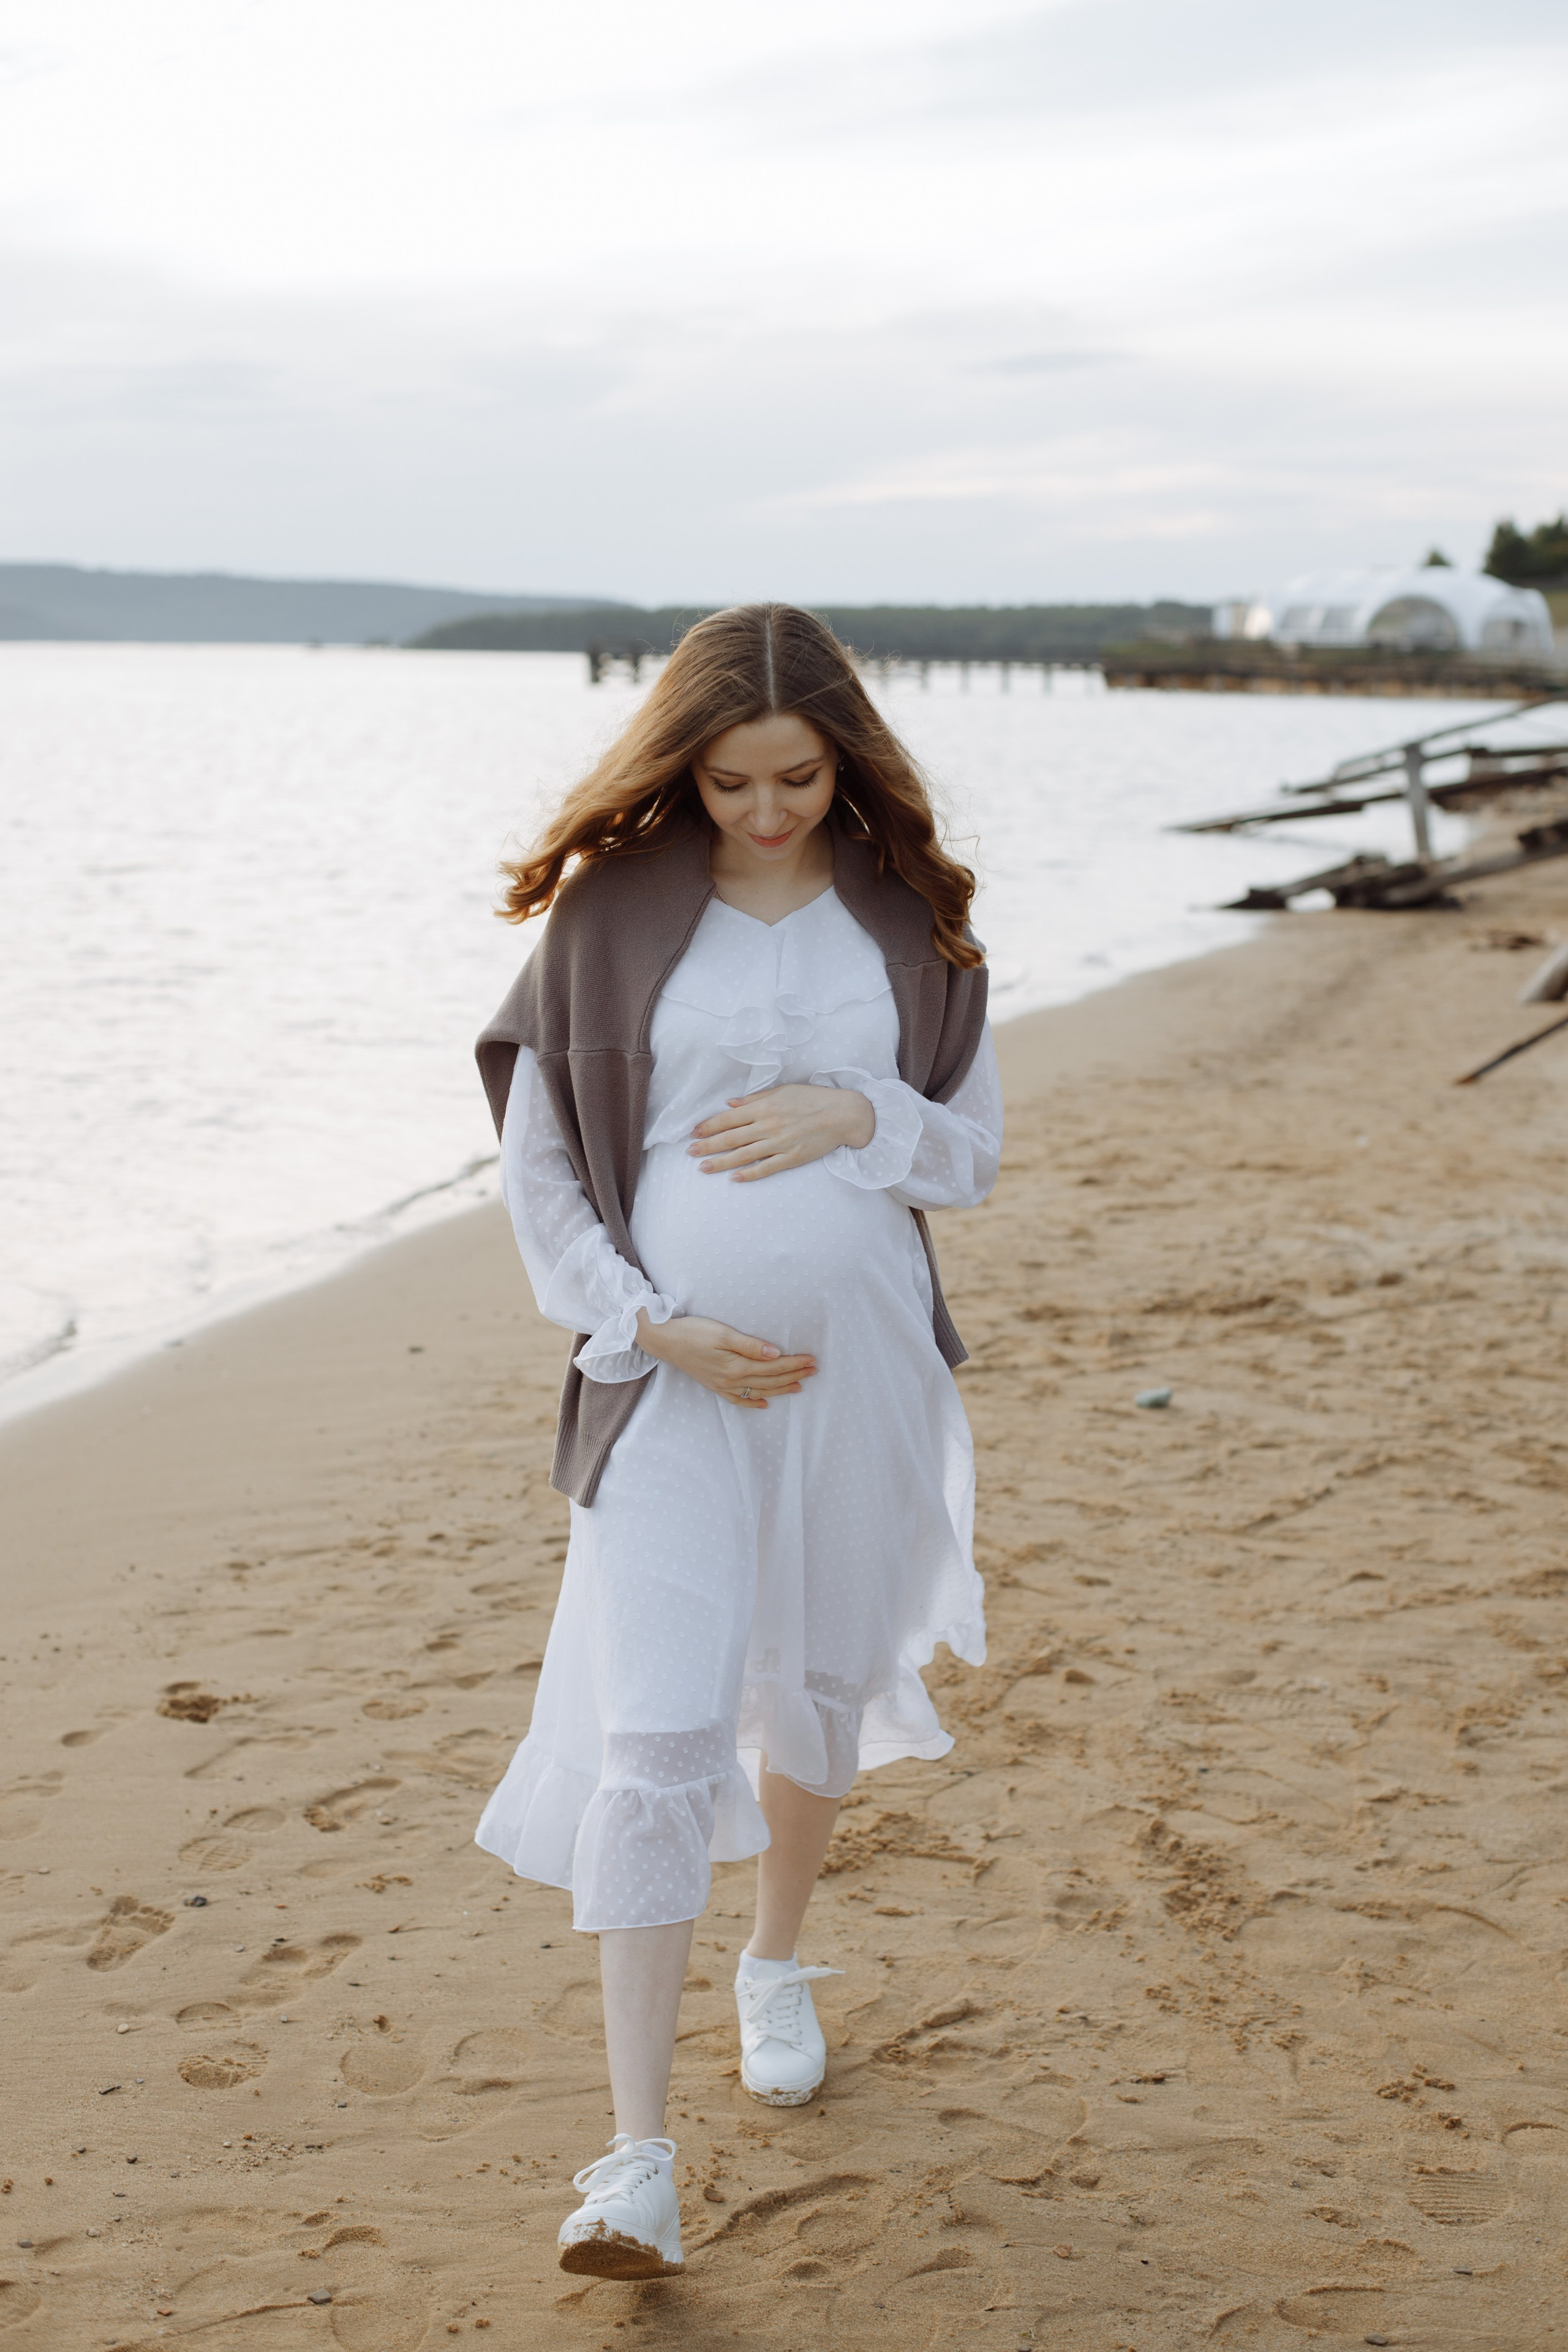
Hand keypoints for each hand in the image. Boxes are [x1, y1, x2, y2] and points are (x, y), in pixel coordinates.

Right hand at [636, 1311, 816, 1409]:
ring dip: (780, 1389)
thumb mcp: (721, 1333)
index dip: (794, 1363)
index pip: (773, 1366)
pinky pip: (738, 1400)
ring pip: (759, 1391)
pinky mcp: (715, 1386)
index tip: (812, 1360)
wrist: (663, 1341)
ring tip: (799, 1385)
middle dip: (794, 1375)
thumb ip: (749, 1345)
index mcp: (736, 1366)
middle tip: (814, 1370)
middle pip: (770, 1380)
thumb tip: (774, 1353)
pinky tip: (765, 1403)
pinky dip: (753, 1403)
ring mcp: (723, 1386)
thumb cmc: (692, 1332)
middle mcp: (731, 1380)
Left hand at [690, 1083, 873, 1180]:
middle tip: (689, 1152)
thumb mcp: (782, 1091)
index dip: (710, 1126)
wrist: (843, 1114)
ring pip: (744, 1155)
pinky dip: (749, 1174)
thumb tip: (730, 1104)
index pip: (729, 1118)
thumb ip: (755, 1099)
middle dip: (708, 1145)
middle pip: (731, 1138)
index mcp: (765, 1107)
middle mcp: (768, 1126)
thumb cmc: (813, 1099)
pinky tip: (734, 1179)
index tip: (694, 1132)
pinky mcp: (792, 1158)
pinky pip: (766, 1168)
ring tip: (703, 1167)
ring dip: (721, 1162)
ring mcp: (779, 1144)